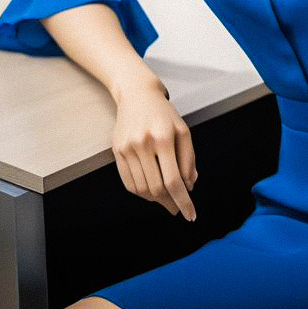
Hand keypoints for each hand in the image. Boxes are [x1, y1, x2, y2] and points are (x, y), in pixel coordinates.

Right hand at [111, 75, 197, 221]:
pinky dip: (141, 193)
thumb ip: (188, 159)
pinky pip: (128, 182)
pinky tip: (151, 192)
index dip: (183, 201)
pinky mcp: (117, 150)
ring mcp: (128, 148)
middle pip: (157, 188)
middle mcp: (143, 143)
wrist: (137, 94)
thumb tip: (189, 186)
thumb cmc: (164, 114)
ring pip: (142, 188)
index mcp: (164, 137)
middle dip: (170, 203)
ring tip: (166, 200)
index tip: (190, 215)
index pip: (173, 180)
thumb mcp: (183, 131)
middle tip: (178, 209)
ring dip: (156, 200)